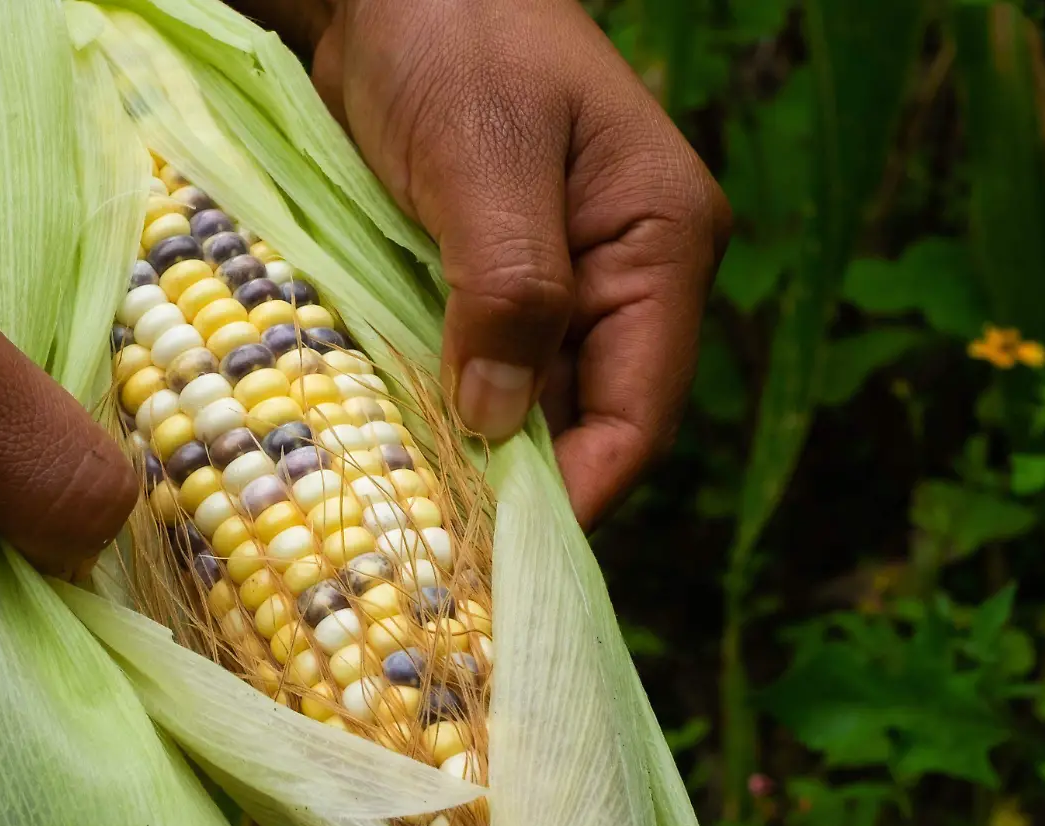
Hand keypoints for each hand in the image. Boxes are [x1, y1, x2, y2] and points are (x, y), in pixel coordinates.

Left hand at [307, 0, 729, 527]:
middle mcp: (622, 276)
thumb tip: (500, 426)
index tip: (497, 555)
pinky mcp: (486, 281)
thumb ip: (508, 289)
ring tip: (401, 520)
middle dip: (515, 488)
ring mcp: (555, 282)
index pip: (639, 409)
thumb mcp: (483, 158)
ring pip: (523, 406)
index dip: (577, 493)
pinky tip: (383, 450)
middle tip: (432, 556)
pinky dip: (433, 411)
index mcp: (662, 242)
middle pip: (583, 423)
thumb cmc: (455, 37)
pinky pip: (473, 369)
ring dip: (466, 455)